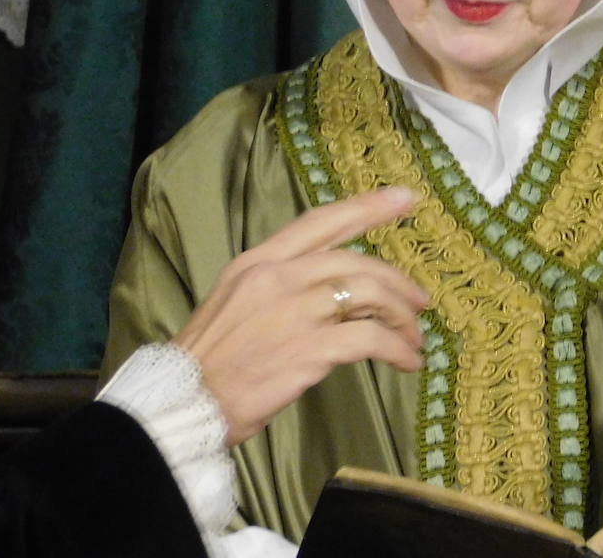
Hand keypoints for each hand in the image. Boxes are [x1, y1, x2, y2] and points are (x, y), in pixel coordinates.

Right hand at [173, 187, 428, 446]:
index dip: (368, 207)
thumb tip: (335, 291)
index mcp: (258, 261)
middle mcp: (277, 277)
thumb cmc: (211, 361)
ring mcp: (293, 312)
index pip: (322, 222)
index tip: (407, 197)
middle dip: (398, 280)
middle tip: (420, 301)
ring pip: (369, 294)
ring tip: (413, 338)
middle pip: (357, 261)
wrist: (183, 405)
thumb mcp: (237, 303)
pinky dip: (396, 347)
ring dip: (401, 316)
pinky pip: (370, 338)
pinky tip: (406, 361)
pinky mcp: (307, 349)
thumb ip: (282, 287)